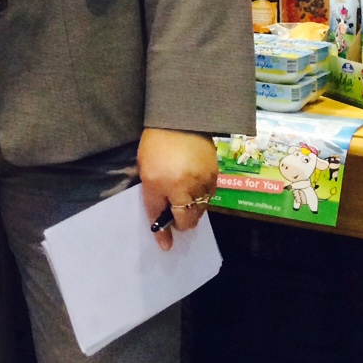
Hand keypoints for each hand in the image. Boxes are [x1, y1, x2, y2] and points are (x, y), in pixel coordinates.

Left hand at [138, 128, 220, 250]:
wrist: (180, 119)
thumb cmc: (156, 145)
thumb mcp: (147, 173)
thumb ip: (154, 200)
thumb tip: (163, 230)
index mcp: (165, 184)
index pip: (166, 217)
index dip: (165, 231)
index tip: (165, 244)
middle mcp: (187, 186)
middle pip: (188, 219)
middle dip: (180, 221)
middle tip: (172, 212)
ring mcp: (205, 181)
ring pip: (200, 210)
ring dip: (191, 209)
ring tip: (181, 196)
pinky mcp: (216, 175)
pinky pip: (209, 197)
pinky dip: (201, 198)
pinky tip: (192, 187)